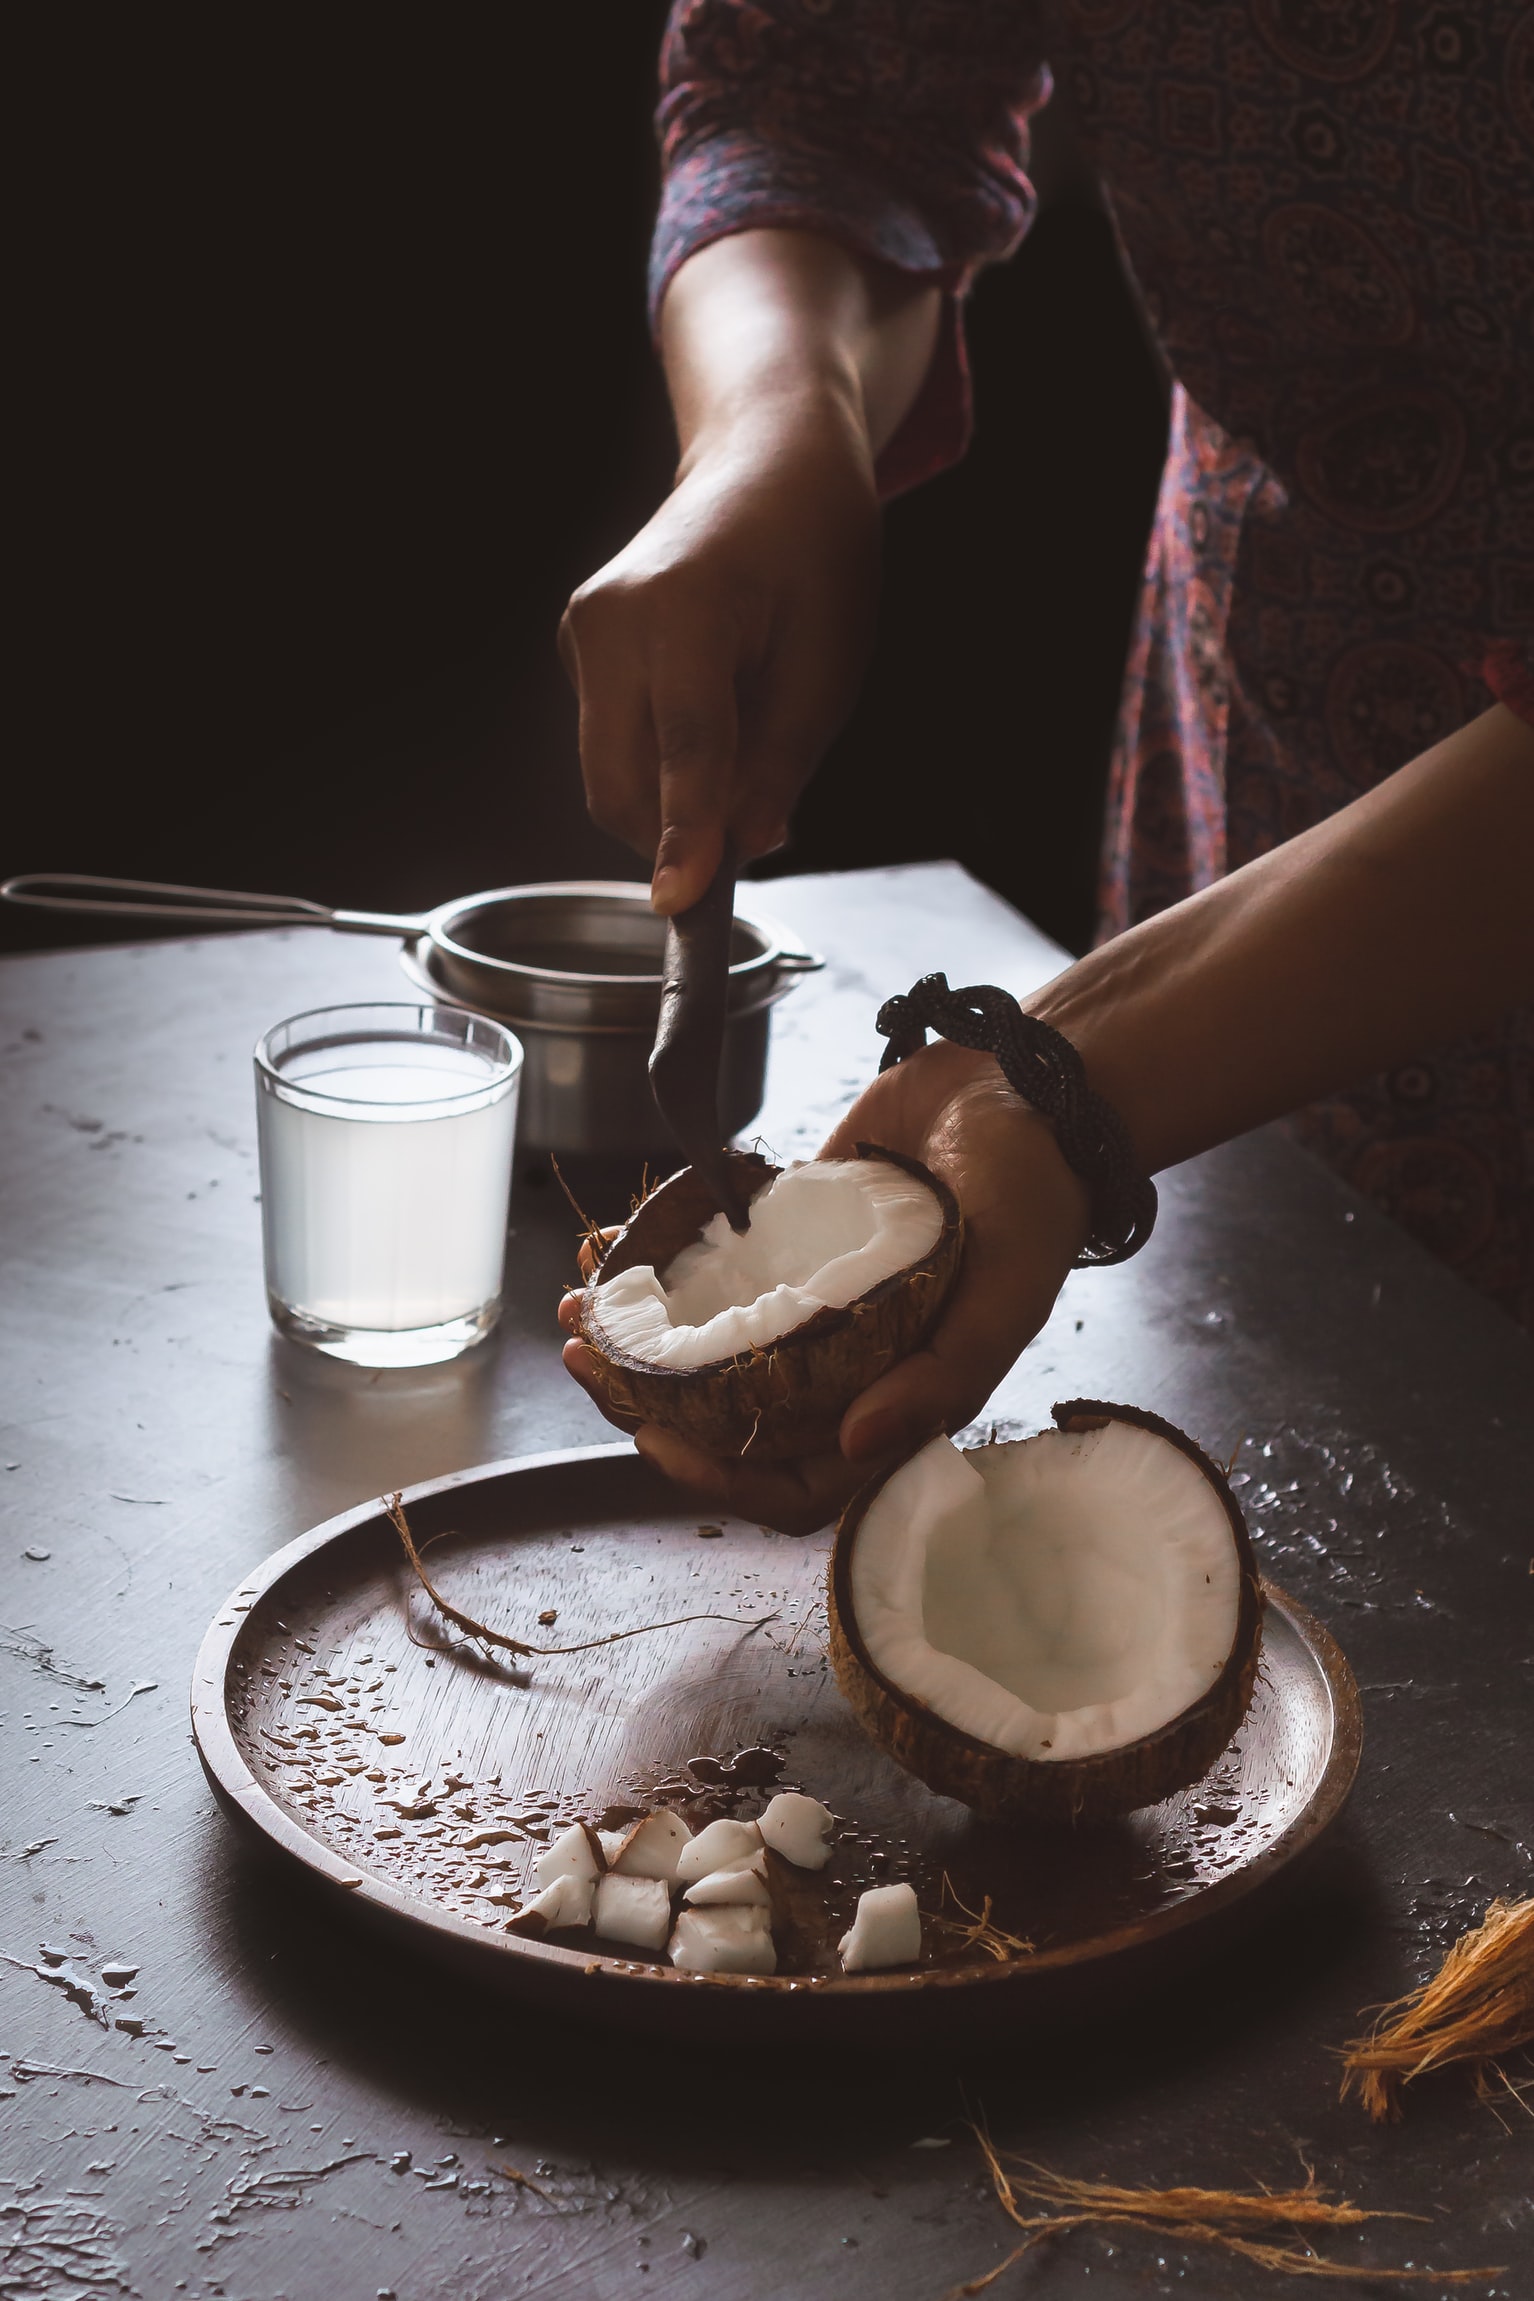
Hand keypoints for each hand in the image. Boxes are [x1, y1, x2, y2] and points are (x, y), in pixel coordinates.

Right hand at [559, 399, 879, 912]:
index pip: (684, 747)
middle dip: (675, 834)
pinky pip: (610, 743)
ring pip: (609, 773)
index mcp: (684, 609)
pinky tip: (709, 717)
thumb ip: (780, 765)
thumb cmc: (812, 556)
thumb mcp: (827, 670)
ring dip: (669, 799)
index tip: (680, 903)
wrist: (767, 468)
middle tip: (752, 832)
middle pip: (620, 780)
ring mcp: (583, 631)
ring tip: (742, 748)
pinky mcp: (577, 648)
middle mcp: (612, 619)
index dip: (685, 834)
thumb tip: (741, 847)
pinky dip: (658, 763)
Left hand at [559, 1043, 1091, 1533]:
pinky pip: (710, 1269)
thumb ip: (940, 1378)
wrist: (1025, 1088)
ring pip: (705, 1345)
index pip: (794, 1481)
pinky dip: (656, 1261)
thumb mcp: (1005, 1297)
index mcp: (894, 1401)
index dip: (719, 1477)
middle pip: (728, 1417)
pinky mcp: (786, 1239)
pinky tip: (612, 1240)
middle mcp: (843, 1365)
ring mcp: (809, 1302)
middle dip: (646, 1397)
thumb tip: (854, 1445)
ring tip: (583, 1300)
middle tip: (587, 1356)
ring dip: (637, 1332)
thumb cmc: (1034, 1201)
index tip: (654, 1435)